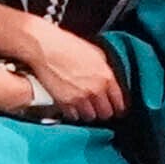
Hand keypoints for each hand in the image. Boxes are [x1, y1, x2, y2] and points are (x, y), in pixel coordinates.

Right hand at [7, 20, 126, 120]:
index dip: (118, 107)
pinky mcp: (65, 103)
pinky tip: (71, 104)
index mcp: (106, 77)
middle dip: (103, 111)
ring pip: (90, 117)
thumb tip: (110, 81)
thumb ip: (105, 70)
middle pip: (106, 114)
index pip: (120, 103)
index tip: (115, 108)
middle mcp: (96, 90)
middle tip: (98, 106)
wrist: (45, 48)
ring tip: (83, 105)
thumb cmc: (68, 46)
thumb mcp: (95, 53)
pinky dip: (73, 113)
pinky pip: (74, 117)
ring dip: (88, 113)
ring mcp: (80, 98)